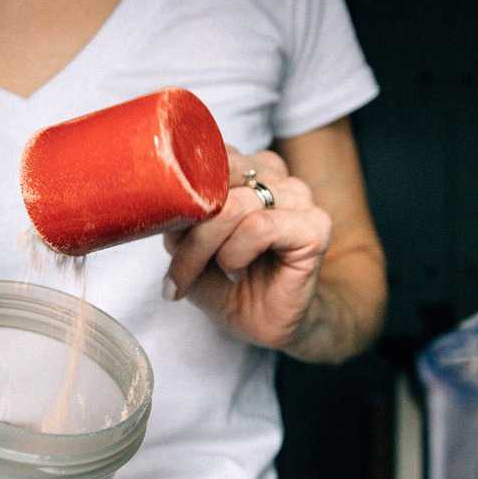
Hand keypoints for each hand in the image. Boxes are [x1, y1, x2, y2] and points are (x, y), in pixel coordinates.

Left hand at [163, 146, 331, 351]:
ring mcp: (298, 197)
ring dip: (205, 247)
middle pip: (217, 179)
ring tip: (198, 274)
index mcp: (246, 167)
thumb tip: (162, 206)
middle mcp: (274, 175)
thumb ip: (177, 218)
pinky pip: (259, 227)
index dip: (179, 196)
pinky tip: (235, 271)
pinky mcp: (315, 226)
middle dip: (189, 225)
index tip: (164, 235)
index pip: (206, 156)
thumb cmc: (226, 281)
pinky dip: (235, 254)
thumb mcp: (186, 246)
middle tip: (177, 266)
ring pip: (234, 206)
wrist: (263, 321)